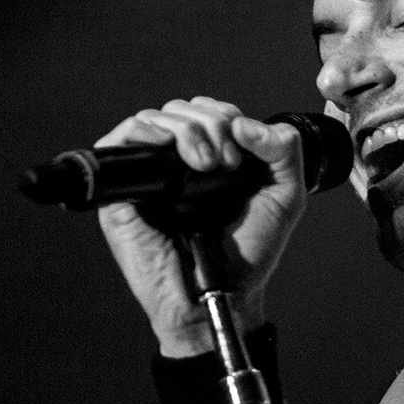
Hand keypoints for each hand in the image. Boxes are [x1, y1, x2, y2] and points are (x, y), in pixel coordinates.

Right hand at [95, 97, 308, 355]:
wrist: (223, 293)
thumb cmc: (248, 253)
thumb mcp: (284, 197)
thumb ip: (284, 151)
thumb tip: (245, 123)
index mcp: (211, 158)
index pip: (207, 110)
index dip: (226, 116)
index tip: (243, 152)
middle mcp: (176, 162)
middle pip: (181, 110)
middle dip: (210, 124)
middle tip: (226, 162)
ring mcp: (148, 175)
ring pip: (153, 119)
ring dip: (186, 130)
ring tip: (206, 164)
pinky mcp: (120, 191)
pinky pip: (119, 142)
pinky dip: (144, 131)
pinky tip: (169, 148)